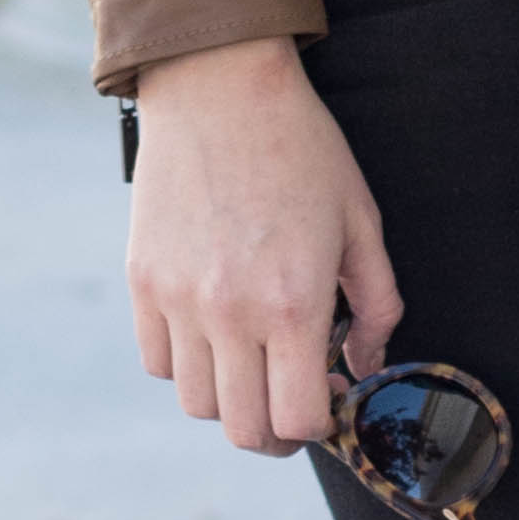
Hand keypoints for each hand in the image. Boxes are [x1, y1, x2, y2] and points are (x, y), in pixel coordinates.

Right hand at [127, 38, 400, 454]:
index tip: (327, 404)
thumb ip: (375, 306)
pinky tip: (214, 332)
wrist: (219, 86)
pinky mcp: (143, 282)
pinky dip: (187, 364)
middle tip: (290, 406)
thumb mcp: (361, 222)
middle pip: (242, 428)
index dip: (319, 428)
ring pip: (196, 403)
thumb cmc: (301, 149)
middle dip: (275, 433)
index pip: (298, 419)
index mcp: (293, 302)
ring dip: (230, 398)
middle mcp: (230, 312)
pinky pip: (158, 361)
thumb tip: (364, 366)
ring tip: (252, 363)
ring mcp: (178, 300)